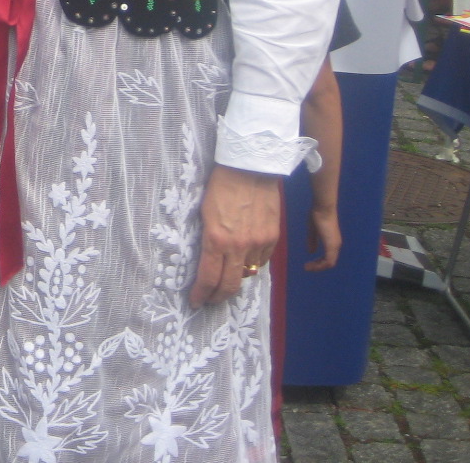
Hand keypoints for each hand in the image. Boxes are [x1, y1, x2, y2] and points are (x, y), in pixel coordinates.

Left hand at [189, 164, 281, 307]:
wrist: (250, 167)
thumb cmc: (220, 186)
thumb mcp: (205, 213)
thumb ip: (209, 240)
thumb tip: (209, 259)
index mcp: (216, 239)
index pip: (209, 278)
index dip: (201, 294)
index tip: (196, 301)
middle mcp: (239, 246)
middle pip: (229, 286)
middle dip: (218, 297)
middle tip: (210, 300)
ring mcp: (259, 243)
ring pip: (248, 274)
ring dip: (236, 277)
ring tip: (227, 275)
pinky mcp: (273, 237)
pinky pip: (262, 261)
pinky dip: (253, 263)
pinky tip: (245, 258)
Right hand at [303, 204, 340, 270]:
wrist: (323, 208)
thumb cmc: (317, 216)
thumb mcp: (312, 231)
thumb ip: (312, 241)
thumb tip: (311, 252)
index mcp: (332, 241)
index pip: (328, 257)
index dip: (319, 262)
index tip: (308, 264)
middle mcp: (336, 245)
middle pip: (329, 262)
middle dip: (318, 266)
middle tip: (307, 267)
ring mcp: (335, 246)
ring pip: (329, 263)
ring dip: (318, 267)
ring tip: (307, 267)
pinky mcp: (332, 245)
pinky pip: (328, 261)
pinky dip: (320, 265)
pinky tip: (311, 264)